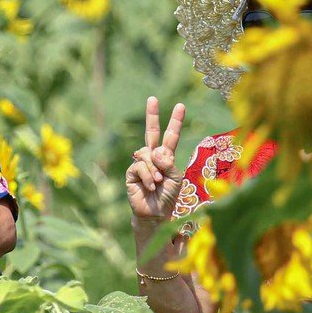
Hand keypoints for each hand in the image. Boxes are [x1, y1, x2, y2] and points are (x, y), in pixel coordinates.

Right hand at [125, 97, 186, 223]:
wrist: (156, 213)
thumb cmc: (168, 196)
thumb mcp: (175, 177)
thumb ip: (168, 162)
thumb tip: (155, 151)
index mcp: (166, 157)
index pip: (170, 136)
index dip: (175, 121)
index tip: (180, 106)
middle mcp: (153, 157)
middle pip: (151, 132)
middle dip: (152, 115)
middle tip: (153, 98)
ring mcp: (141, 164)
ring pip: (147, 154)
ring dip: (155, 170)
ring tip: (158, 183)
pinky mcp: (131, 173)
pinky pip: (140, 166)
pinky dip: (148, 176)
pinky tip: (151, 185)